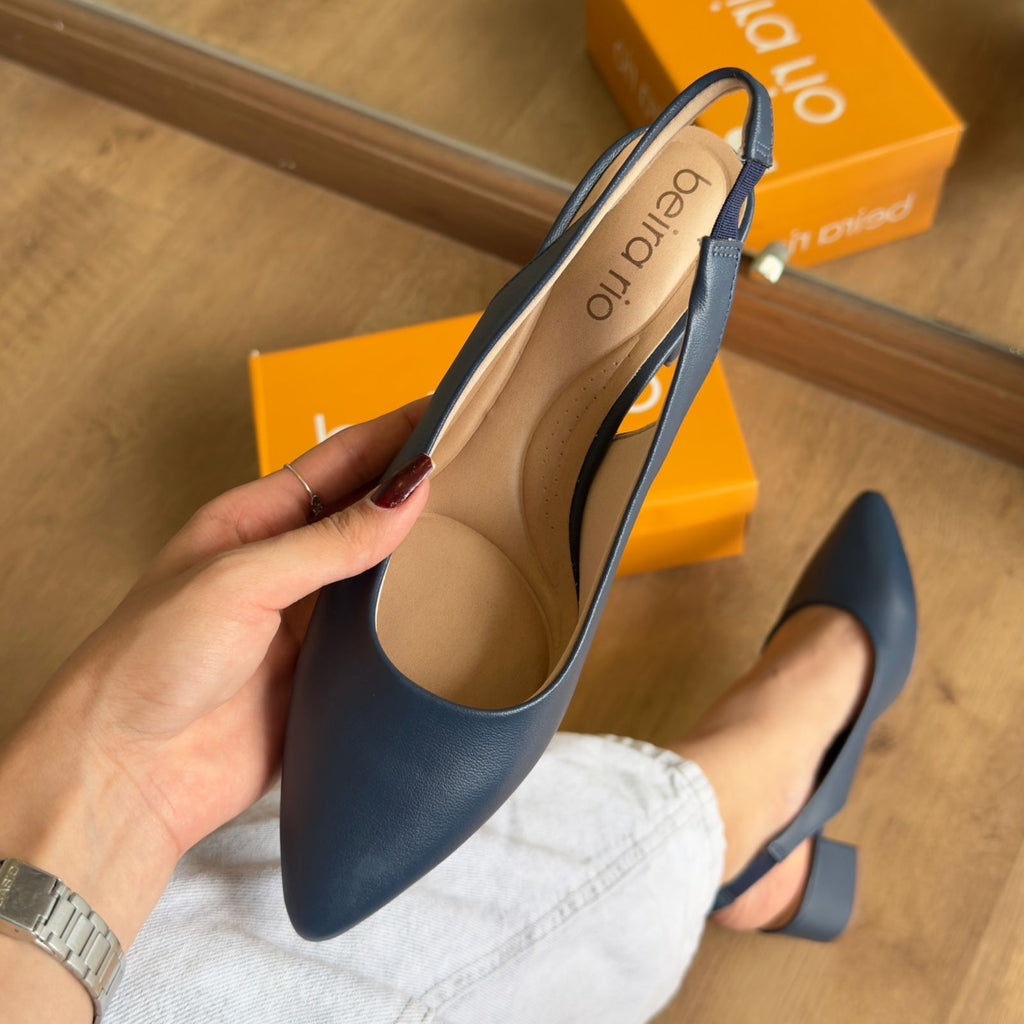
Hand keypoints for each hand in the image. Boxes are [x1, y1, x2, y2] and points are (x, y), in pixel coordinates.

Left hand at [0, 400, 430, 973]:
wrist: (125, 775)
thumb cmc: (149, 663)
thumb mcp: (240, 580)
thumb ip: (329, 540)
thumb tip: (408, 491)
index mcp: (251, 523)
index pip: (338, 462)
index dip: (393, 433)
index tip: (449, 410)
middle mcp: (283, 569)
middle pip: (364, 516)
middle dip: (417, 491)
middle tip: (483, 470)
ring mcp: (305, 625)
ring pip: (379, 579)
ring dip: (423, 560)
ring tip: (485, 533)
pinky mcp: (324, 680)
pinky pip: (381, 643)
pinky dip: (415, 627)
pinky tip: (454, 616)